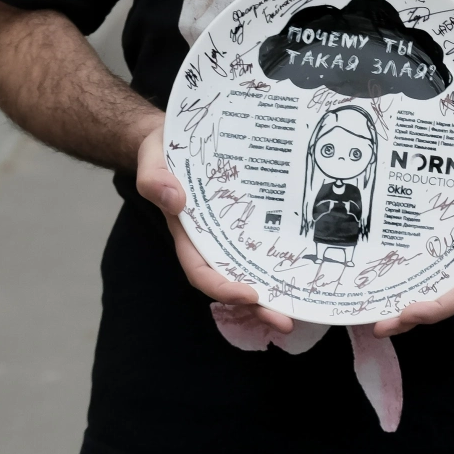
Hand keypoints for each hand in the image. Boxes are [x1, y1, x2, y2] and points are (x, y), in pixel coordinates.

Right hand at [135, 123, 293, 333]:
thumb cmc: (164, 148)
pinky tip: (302, 263)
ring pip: (250, 265)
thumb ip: (154, 179)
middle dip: (257, 304)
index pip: (202, 270)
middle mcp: (209, 236)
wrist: (178, 132)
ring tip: (300, 305)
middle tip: (286, 320)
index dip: (223, 288)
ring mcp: (229, 228)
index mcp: (186, 231)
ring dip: (272, 288)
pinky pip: (261, 240)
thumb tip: (173, 200)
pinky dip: (277, 255)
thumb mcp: (151, 158)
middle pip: (232, 278)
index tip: (249, 294)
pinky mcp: (247, 214)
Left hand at [373, 137, 453, 337]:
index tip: (410, 313)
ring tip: (373, 303)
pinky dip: (409, 257)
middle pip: (442, 291)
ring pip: (431, 274)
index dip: (438, 305)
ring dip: (405, 291)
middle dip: (411, 312)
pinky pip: (429, 247)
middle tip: (379, 325)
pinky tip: (386, 256)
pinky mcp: (453, 225)